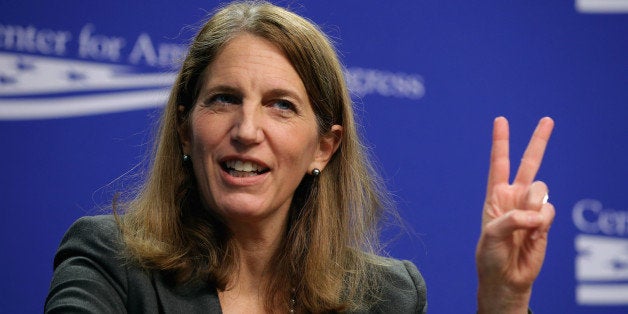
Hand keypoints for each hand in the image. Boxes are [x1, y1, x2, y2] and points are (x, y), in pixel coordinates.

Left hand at [476, 117, 554, 313]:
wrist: (506, 276)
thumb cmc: (490, 254)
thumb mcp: (491, 233)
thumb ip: (512, 218)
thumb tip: (538, 214)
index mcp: (496, 195)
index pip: (499, 163)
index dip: (501, 141)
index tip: (501, 120)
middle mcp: (515, 197)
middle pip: (530, 163)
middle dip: (539, 140)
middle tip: (548, 119)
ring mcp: (532, 208)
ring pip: (541, 189)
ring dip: (532, 205)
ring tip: (523, 226)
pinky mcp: (545, 220)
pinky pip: (548, 210)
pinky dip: (541, 221)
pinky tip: (533, 234)